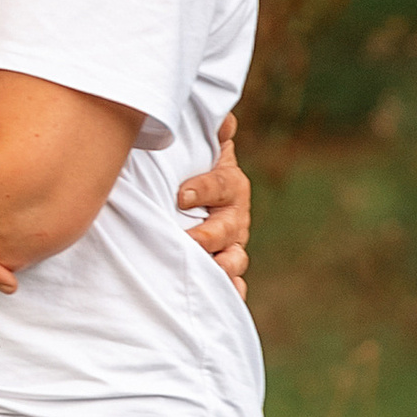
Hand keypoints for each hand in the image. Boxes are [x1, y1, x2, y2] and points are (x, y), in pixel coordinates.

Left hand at [177, 110, 250, 298]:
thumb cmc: (191, 168)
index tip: (181, 196)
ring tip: (211, 271)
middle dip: (210, 235)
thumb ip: (209, 130)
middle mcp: (234, 217)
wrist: (190, 199)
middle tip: (191, 239)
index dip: (204, 190)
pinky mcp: (223, 269)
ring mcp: (230, 246)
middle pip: (229, 229)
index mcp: (229, 185)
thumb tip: (223, 119)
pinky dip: (231, 292)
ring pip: (235, 260)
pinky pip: (232, 285)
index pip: (221, 186)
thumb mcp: (198, 145)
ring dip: (224, 267)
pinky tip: (225, 298)